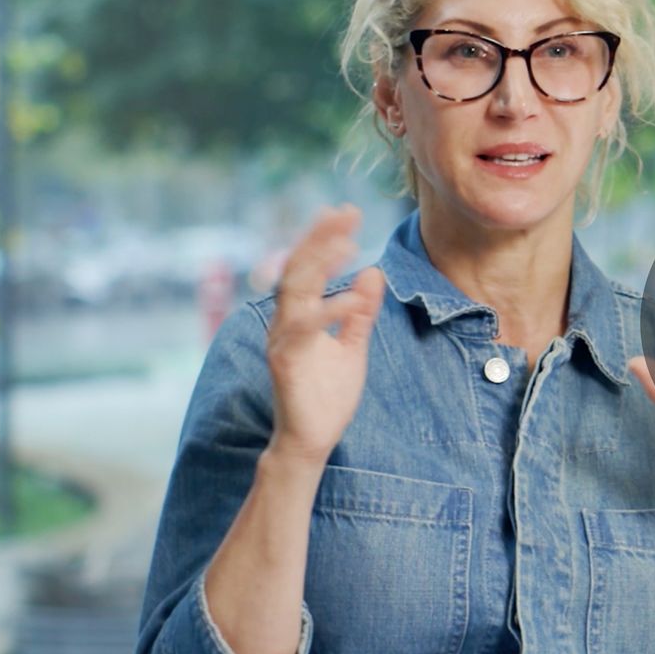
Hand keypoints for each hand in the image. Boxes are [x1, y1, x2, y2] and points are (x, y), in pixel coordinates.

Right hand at [266, 204, 386, 463]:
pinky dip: (328, 310)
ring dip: (320, 264)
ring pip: (294, 291)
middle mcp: (285, 322)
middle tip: (345, 212)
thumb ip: (360, 312)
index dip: (325, 237)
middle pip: (298, 268)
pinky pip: (303, 329)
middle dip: (320, 237)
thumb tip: (372, 272)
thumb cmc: (326, 396)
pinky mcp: (285, 362)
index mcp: (300, 315)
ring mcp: (282, 340)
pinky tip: (350, 299)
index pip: (309, 266)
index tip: (347, 213)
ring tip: (347, 243)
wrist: (312, 441)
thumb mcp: (353, 347)